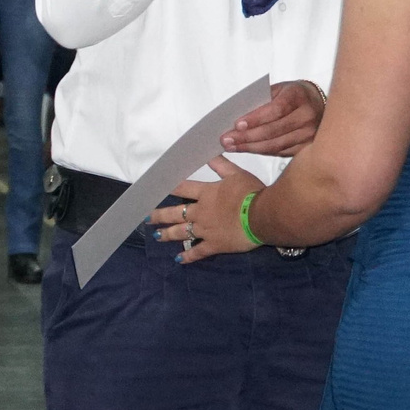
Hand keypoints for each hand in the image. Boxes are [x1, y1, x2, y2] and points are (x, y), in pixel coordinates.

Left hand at [147, 157, 263, 263]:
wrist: (262, 215)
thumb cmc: (251, 192)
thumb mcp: (236, 173)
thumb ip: (221, 164)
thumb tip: (210, 149)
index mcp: (206, 193)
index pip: (182, 189)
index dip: (167, 189)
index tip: (153, 190)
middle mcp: (200, 212)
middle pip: (175, 213)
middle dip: (160, 215)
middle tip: (147, 218)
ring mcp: (205, 230)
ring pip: (181, 232)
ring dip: (168, 234)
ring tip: (157, 236)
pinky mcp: (214, 245)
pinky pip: (197, 251)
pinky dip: (188, 256)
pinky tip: (178, 259)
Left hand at [222, 80, 324, 156]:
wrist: (316, 103)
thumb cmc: (292, 95)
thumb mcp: (278, 89)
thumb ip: (261, 99)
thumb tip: (237, 116)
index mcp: (298, 96)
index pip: (276, 109)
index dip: (256, 118)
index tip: (237, 125)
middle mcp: (307, 116)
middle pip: (274, 130)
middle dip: (247, 137)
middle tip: (226, 140)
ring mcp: (308, 134)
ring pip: (275, 145)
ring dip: (250, 147)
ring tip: (232, 147)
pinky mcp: (306, 147)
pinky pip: (279, 152)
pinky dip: (260, 151)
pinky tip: (246, 149)